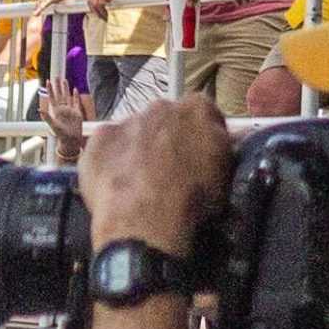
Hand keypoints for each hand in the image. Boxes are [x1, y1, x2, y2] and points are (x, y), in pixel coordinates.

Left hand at [39, 76, 88, 161]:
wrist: (71, 140)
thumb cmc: (61, 134)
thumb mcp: (53, 126)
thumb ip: (47, 117)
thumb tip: (40, 110)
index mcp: (56, 111)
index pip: (52, 97)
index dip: (50, 89)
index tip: (48, 81)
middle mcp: (62, 109)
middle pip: (60, 94)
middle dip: (58, 86)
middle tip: (56, 76)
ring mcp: (70, 110)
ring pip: (67, 96)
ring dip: (66, 88)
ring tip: (64, 80)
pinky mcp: (77, 113)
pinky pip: (76, 102)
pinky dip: (75, 96)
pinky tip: (75, 90)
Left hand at [81, 97, 231, 254]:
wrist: (145, 223)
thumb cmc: (192, 202)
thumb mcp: (226, 176)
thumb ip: (224, 148)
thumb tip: (227, 140)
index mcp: (198, 109)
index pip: (204, 114)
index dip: (201, 137)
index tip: (199, 157)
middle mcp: (163, 106)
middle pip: (166, 119)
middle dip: (168, 139)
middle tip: (169, 173)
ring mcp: (128, 119)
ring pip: (136, 132)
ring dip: (139, 149)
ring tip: (141, 185)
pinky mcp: (100, 137)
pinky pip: (107, 145)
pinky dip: (111, 160)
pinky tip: (116, 185)